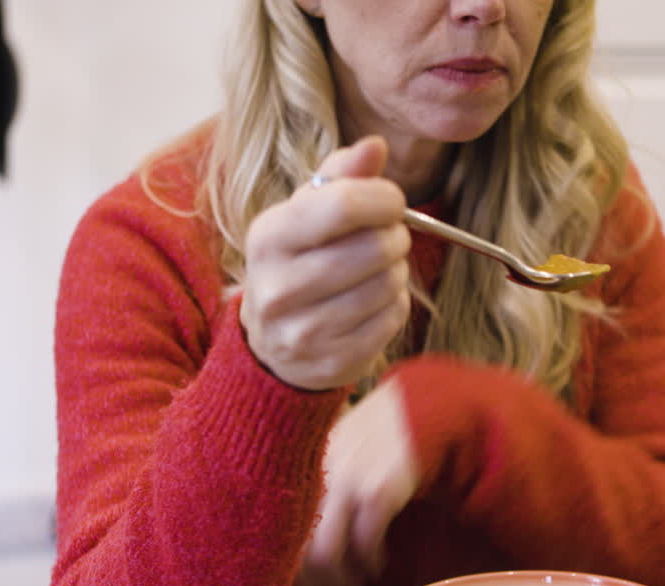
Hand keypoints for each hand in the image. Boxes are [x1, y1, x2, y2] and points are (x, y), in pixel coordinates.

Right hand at [240, 136, 410, 389]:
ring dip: (396, 271)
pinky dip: (395, 305)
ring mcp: (304, 331)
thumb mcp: (306, 213)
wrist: (273, 343)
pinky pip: (392, 318)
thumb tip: (375, 146)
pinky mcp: (333, 362)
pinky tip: (374, 302)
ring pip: (388, 284)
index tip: (392, 201)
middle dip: (394, 236)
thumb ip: (341, 177)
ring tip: (378, 269)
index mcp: (268, 237)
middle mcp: (278, 287)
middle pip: (373, 248)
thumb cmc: (299, 262)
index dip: (382, 198)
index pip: (342, 206)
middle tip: (387, 238)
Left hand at [296, 378, 417, 585]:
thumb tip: (286, 538)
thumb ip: (312, 483)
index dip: (284, 567)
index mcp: (297, 467)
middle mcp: (313, 477)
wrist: (418, 406)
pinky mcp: (379, 490)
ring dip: (340, 582)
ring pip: (325, 554)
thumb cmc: (372, 433)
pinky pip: (365, 541)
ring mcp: (344, 482)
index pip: (275, 531)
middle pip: (295, 549)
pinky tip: (374, 566)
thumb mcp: (332, 449)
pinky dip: (369, 561)